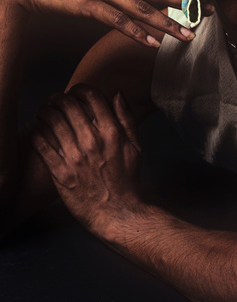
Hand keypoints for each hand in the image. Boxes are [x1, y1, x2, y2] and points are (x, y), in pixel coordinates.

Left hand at [32, 84, 143, 234]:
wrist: (118, 213)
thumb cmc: (128, 180)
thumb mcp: (136, 146)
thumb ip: (126, 118)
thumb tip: (116, 94)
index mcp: (112, 132)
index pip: (92, 97)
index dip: (80, 88)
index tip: (75, 90)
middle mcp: (92, 142)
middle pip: (69, 105)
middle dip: (59, 97)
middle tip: (55, 99)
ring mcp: (75, 158)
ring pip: (52, 122)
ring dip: (44, 111)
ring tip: (43, 111)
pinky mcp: (61, 173)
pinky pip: (42, 146)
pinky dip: (36, 133)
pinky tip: (35, 129)